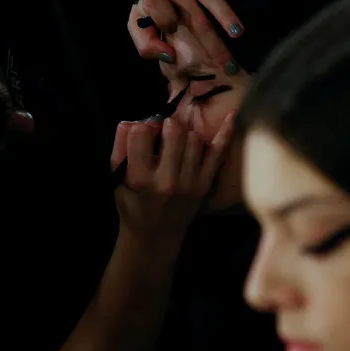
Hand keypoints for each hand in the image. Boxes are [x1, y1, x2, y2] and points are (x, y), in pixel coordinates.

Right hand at [110, 112, 234, 246]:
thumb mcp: (117, 178)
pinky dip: (225, 133)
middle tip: (163, 134)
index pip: (140, 133)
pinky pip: (218, 153)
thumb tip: (132, 121)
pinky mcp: (205, 185)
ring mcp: (190, 184)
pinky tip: (232, 115)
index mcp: (139, 179)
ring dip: (186, 135)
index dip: (141, 128)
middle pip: (174, 132)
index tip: (143, 135)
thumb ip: (121, 147)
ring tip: (178, 144)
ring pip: (194, 139)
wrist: (156, 235)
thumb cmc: (133, 203)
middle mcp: (166, 182)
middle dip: (167, 126)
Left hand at [129, 0, 259, 65]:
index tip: (183, 52)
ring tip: (238, 32)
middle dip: (211, 44)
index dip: (173, 34)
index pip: (165, 22)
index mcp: (155, 1)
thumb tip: (168, 58)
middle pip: (195, 20)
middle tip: (227, 67)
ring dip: (225, 14)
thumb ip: (144, 40)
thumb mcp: (137, 13)